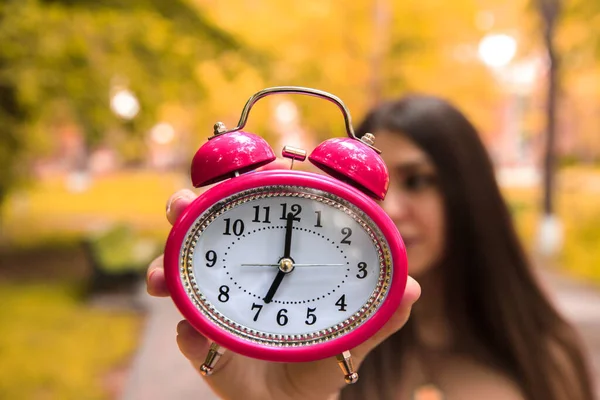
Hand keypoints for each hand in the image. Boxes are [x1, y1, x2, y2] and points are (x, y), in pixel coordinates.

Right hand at [147, 189, 420, 399]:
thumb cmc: (319, 361)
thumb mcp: (351, 336)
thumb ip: (381, 315)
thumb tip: (413, 287)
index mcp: (280, 258)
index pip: (266, 207)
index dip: (263, 178)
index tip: (273, 165)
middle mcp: (244, 268)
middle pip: (211, 225)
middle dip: (190, 206)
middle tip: (181, 204)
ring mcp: (217, 297)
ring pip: (183, 267)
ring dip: (167, 264)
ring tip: (159, 276)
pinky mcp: (199, 334)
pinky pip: (185, 327)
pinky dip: (186, 330)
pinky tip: (191, 334)